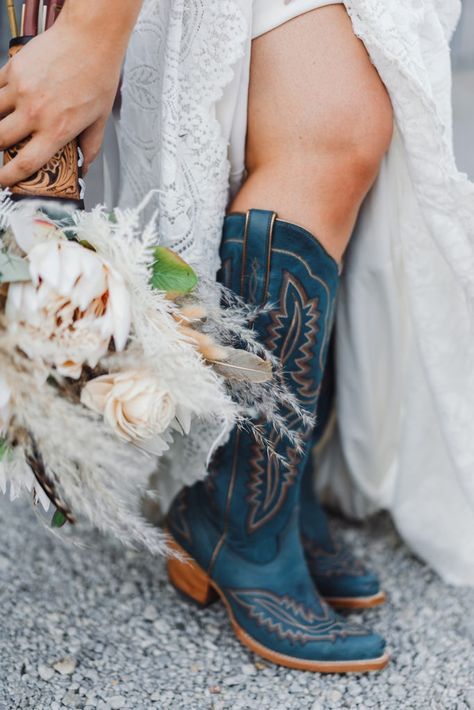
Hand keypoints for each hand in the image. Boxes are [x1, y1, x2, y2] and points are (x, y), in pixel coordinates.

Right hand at [0, 2, 139, 185]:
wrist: (90, 38)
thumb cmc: (97, 75)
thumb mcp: (100, 119)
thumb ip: (89, 147)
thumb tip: (84, 168)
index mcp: (57, 130)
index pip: (25, 163)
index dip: (9, 177)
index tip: (3, 181)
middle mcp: (35, 113)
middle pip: (1, 141)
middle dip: (0, 149)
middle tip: (6, 149)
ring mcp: (21, 91)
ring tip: (7, 125)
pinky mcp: (13, 70)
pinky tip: (7, 101)